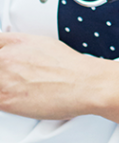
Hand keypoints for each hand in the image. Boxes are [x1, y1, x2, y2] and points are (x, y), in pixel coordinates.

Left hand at [0, 32, 118, 123]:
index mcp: (17, 41)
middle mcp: (6, 57)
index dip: (0, 53)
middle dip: (4, 73)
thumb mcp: (45, 45)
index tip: (4, 59)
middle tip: (17, 78)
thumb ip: (22, 49)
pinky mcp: (4, 100)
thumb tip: (18, 57)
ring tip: (22, 90)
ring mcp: (3, 78)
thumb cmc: (72, 68)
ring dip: (5, 86)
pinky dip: (5, 100)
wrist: (85, 83)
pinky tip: (19, 101)